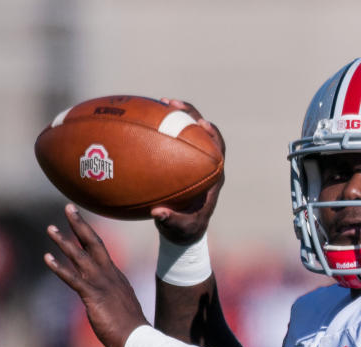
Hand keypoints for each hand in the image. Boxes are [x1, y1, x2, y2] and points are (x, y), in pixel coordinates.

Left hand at [45, 204, 148, 346]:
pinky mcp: (93, 295)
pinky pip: (73, 278)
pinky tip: (47, 257)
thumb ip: (112, 297)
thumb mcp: (122, 306)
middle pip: (93, 243)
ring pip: (80, 257)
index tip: (79, 221)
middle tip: (68, 208)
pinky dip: (59, 267)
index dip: (89, 234)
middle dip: (79, 225)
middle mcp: (109, 275)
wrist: (137, 338)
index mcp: (115, 276)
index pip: (100, 249)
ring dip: (64, 242)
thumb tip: (107, 300)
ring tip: (50, 228)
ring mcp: (101, 284)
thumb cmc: (131, 327)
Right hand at [151, 98, 225, 244]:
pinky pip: (170, 140)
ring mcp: (191, 161)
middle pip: (202, 132)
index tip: (201, 124)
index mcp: (211, 177)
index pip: (218, 149)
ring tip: (159, 102)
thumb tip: (158, 213)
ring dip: (174, 115)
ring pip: (186, 131)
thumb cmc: (185, 229)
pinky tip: (142, 121)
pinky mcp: (178, 162)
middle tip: (171, 103)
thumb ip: (171, 221)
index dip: (212, 134)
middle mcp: (203, 165)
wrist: (183, 230)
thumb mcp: (179, 228)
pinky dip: (160, 130)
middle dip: (189, 114)